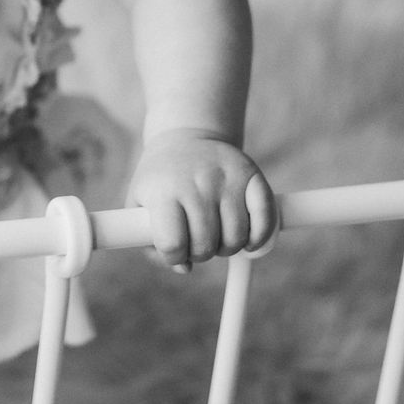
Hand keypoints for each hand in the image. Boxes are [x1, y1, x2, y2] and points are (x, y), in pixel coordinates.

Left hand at [127, 128, 276, 272]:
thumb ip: (150, 243)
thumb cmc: (160, 180)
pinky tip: (248, 240)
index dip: (174, 257)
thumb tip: (184, 268)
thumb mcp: (139, 204)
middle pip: (205, 245)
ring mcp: (225, 177)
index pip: (172, 243)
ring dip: (227, 247)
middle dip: (201, 254)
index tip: (175, 251)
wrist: (184, 136)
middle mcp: (195, 182)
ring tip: (217, 235)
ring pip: (235, 237)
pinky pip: (265, 218)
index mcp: (163, 191)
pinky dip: (260, 237)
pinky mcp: (250, 173)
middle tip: (198, 243)